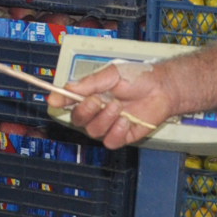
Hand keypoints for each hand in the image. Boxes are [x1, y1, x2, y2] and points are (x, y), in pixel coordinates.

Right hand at [55, 60, 173, 149]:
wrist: (162, 89)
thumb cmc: (138, 78)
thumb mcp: (111, 74)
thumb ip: (89, 83)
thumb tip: (66, 88)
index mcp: (90, 94)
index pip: (68, 100)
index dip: (59, 100)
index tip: (54, 99)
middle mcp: (97, 111)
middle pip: (78, 120)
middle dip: (86, 111)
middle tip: (98, 99)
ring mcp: (109, 125)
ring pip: (93, 132)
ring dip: (105, 119)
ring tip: (119, 107)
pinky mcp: (121, 136)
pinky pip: (110, 141)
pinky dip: (117, 131)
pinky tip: (126, 120)